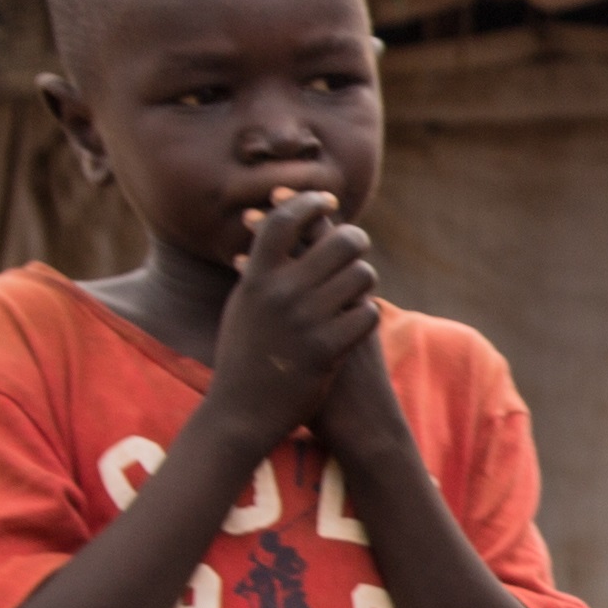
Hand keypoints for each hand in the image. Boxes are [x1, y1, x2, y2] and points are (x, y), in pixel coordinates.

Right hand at [207, 190, 380, 445]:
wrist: (241, 410)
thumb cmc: (243, 354)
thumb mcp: (242, 306)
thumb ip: (256, 269)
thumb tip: (262, 228)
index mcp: (254, 279)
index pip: (282, 221)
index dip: (307, 202)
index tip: (325, 198)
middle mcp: (279, 294)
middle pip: (337, 242)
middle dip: (354, 239)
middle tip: (357, 243)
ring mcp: (305, 321)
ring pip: (359, 276)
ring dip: (364, 277)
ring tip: (358, 282)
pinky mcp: (327, 350)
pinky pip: (366, 314)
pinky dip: (366, 314)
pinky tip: (359, 318)